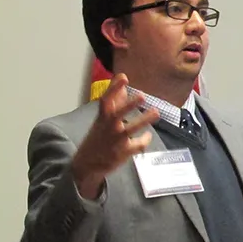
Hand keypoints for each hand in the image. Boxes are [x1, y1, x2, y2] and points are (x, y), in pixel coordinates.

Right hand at [71, 74, 160, 198]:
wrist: (86, 164)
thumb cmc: (98, 137)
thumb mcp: (102, 118)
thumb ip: (114, 98)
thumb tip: (122, 77)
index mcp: (102, 117)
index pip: (106, 100)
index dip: (114, 88)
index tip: (123, 77)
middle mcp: (108, 127)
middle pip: (118, 114)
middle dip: (129, 105)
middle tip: (142, 95)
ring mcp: (115, 140)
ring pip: (131, 129)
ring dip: (144, 120)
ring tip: (156, 112)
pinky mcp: (123, 152)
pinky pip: (138, 144)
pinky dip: (145, 139)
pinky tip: (147, 136)